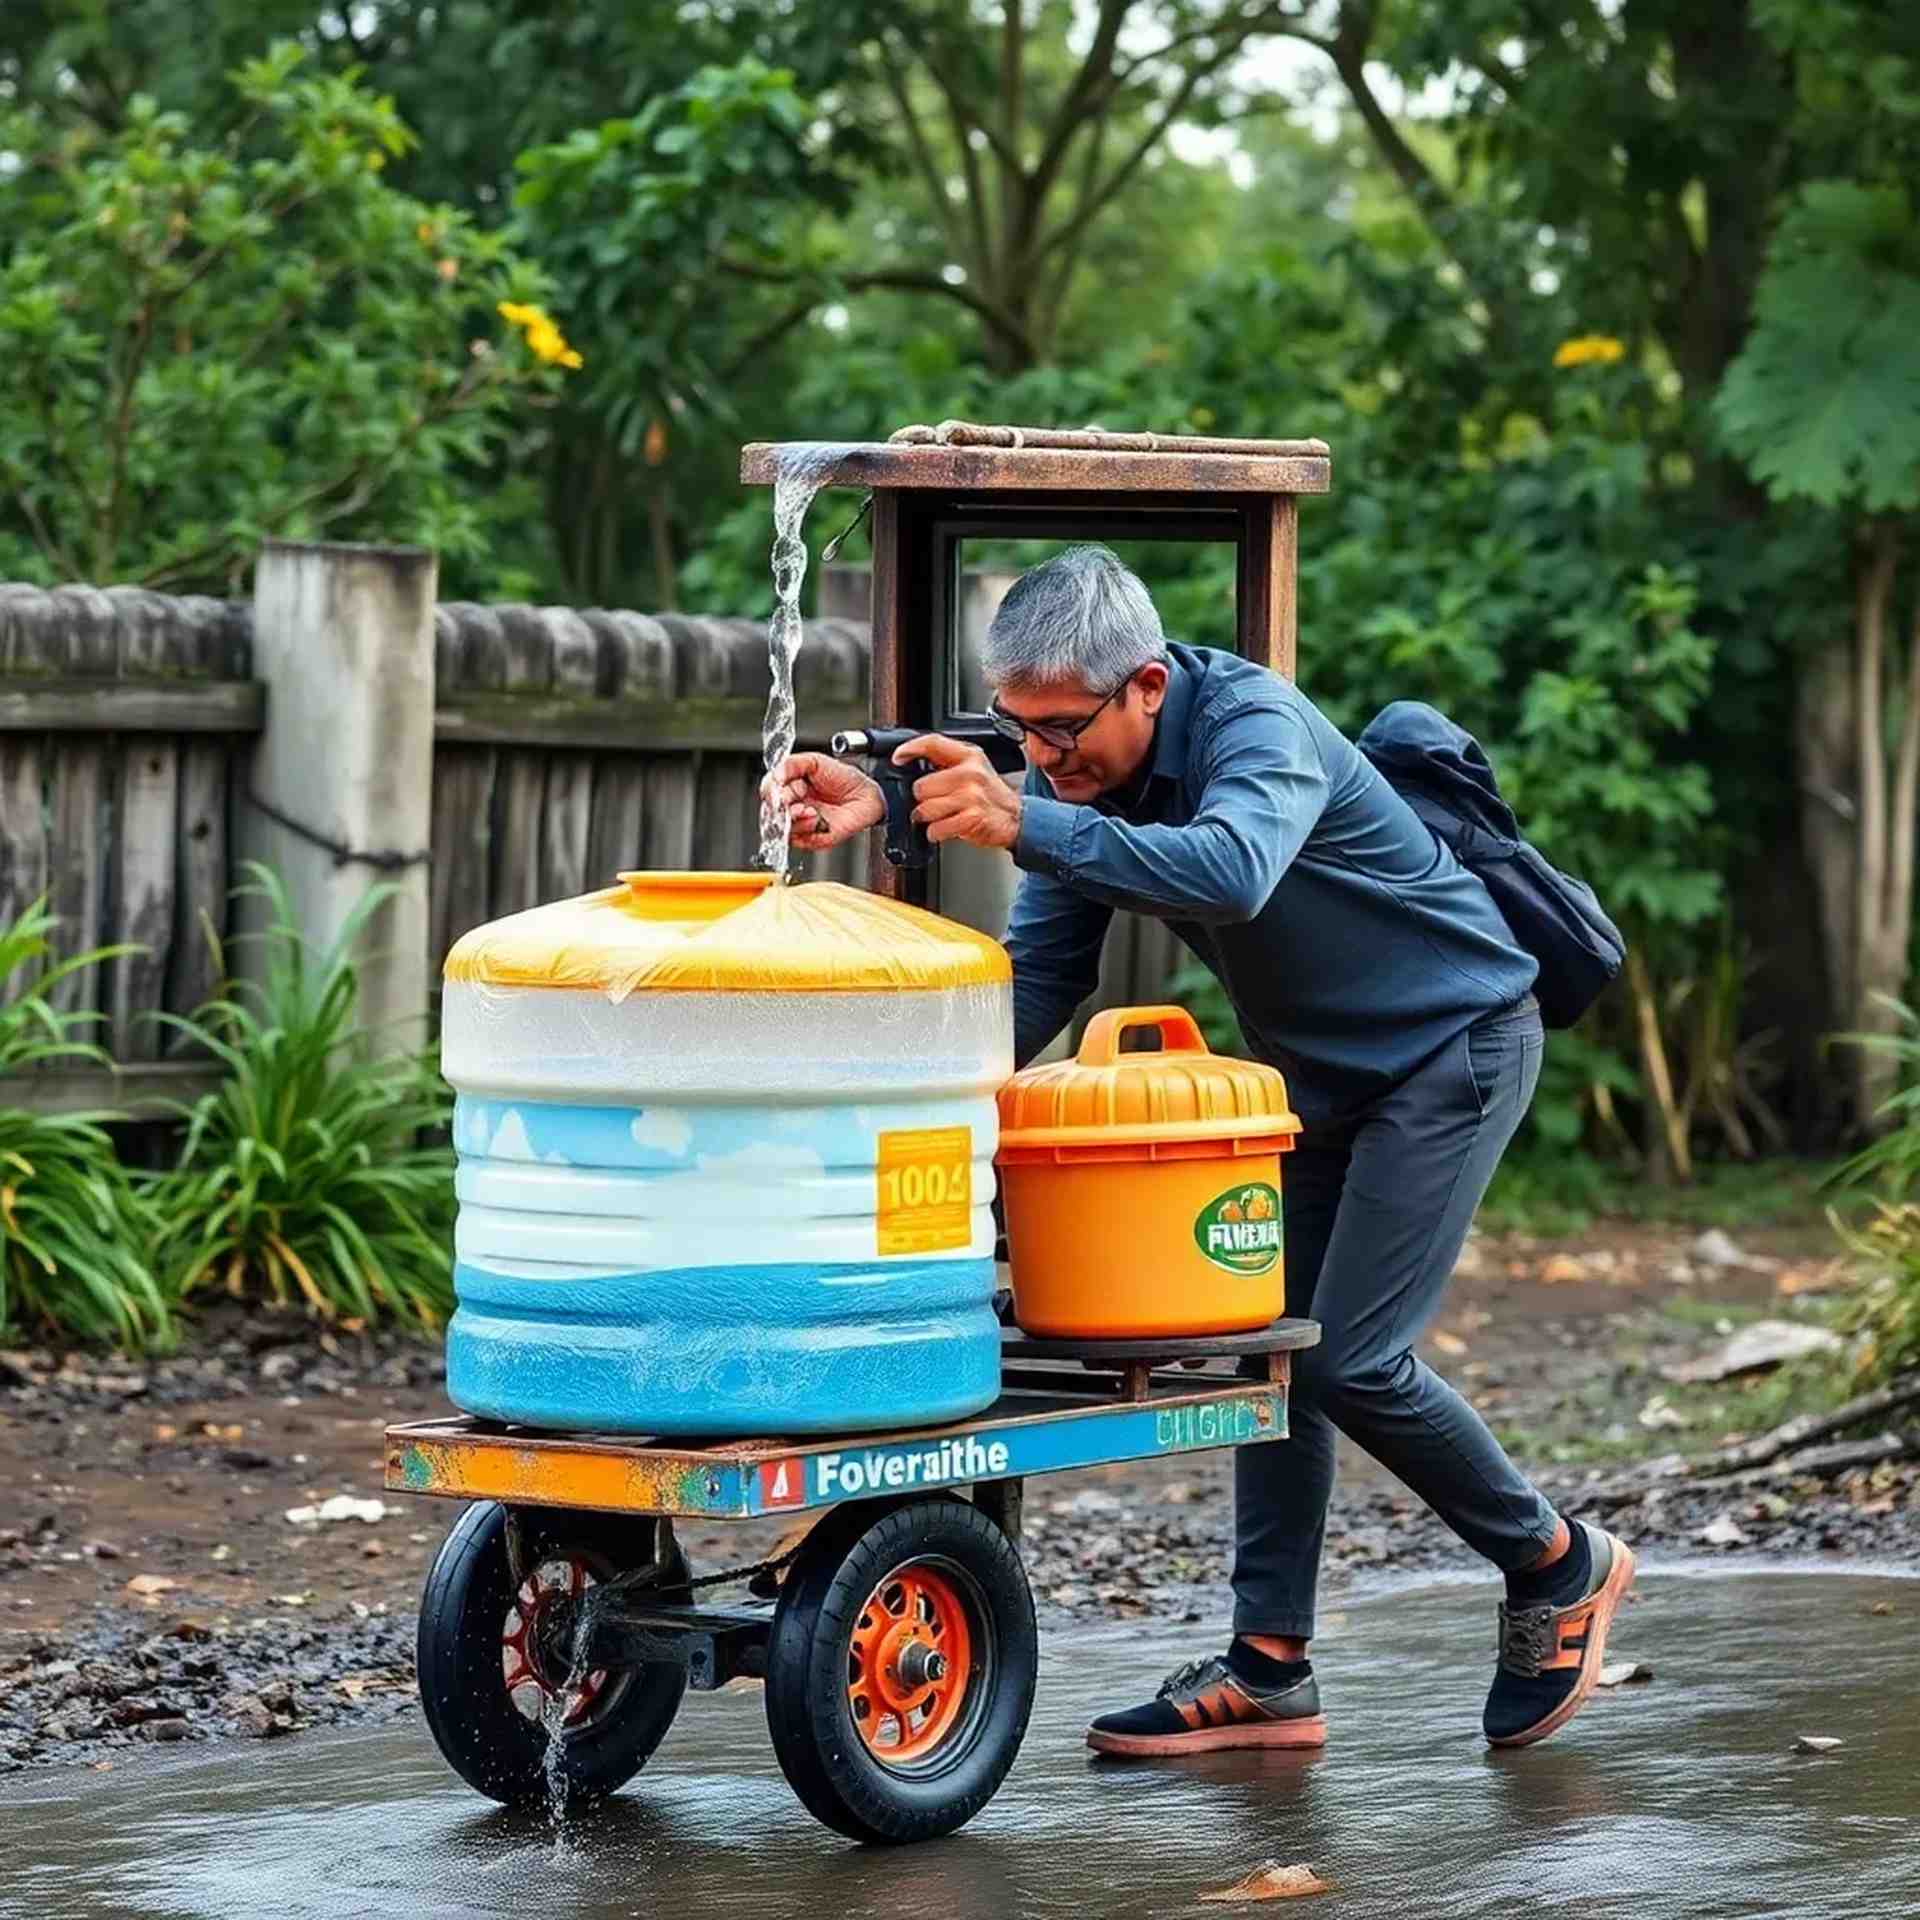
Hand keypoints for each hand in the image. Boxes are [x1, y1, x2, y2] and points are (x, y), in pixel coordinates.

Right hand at [766, 753, 884, 850]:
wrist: (866, 794)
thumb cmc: (843, 778)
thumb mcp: (815, 761)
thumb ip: (791, 764)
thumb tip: (775, 776)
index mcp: (789, 788)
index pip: (768, 791)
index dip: (772, 790)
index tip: (780, 785)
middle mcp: (792, 806)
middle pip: (770, 812)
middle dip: (781, 806)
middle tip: (793, 799)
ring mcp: (801, 823)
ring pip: (782, 828)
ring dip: (793, 818)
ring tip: (809, 809)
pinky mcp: (813, 838)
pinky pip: (800, 841)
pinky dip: (806, 829)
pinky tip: (817, 818)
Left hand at [898, 734, 1022, 850]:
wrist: (1015, 817)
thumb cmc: (989, 794)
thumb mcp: (973, 767)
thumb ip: (946, 761)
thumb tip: (912, 762)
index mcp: (969, 756)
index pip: (933, 743)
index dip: (910, 749)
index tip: (898, 758)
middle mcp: (970, 773)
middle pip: (921, 785)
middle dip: (922, 799)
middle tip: (934, 802)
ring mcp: (971, 796)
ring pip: (925, 809)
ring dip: (927, 818)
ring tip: (941, 816)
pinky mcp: (971, 819)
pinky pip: (936, 828)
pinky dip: (936, 832)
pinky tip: (946, 827)